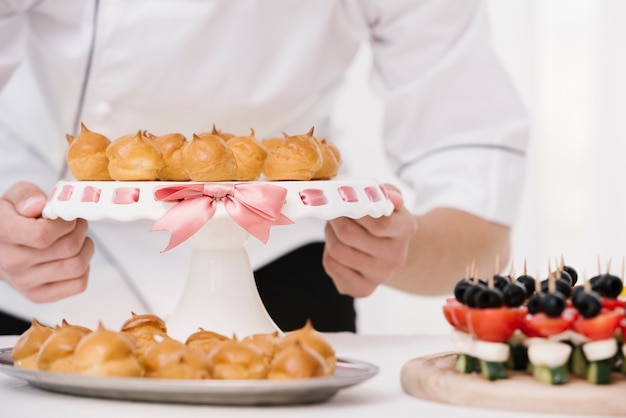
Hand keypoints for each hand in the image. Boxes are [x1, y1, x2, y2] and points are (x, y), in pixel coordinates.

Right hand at [0, 182, 93, 301]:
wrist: (0, 245)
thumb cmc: (12, 218)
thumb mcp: (15, 196)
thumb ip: (26, 195)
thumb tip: (37, 206)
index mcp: (3, 233)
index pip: (43, 235)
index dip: (65, 222)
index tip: (65, 216)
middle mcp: (11, 262)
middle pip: (68, 248)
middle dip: (79, 230)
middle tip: (75, 224)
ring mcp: (24, 282)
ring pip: (77, 266)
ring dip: (85, 248)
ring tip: (74, 238)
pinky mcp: (37, 295)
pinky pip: (78, 284)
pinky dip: (84, 269)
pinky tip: (71, 257)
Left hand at [323, 184, 417, 296]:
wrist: (389, 252)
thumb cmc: (383, 220)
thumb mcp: (388, 201)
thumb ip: (386, 192)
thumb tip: (391, 197)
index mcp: (406, 229)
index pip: (379, 222)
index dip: (353, 209)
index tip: (343, 201)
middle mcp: (396, 256)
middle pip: (349, 235)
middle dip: (335, 219)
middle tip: (332, 212)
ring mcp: (380, 276)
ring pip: (337, 250)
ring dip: (330, 235)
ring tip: (335, 229)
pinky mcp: (363, 289)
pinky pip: (332, 267)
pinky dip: (328, 254)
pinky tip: (338, 248)